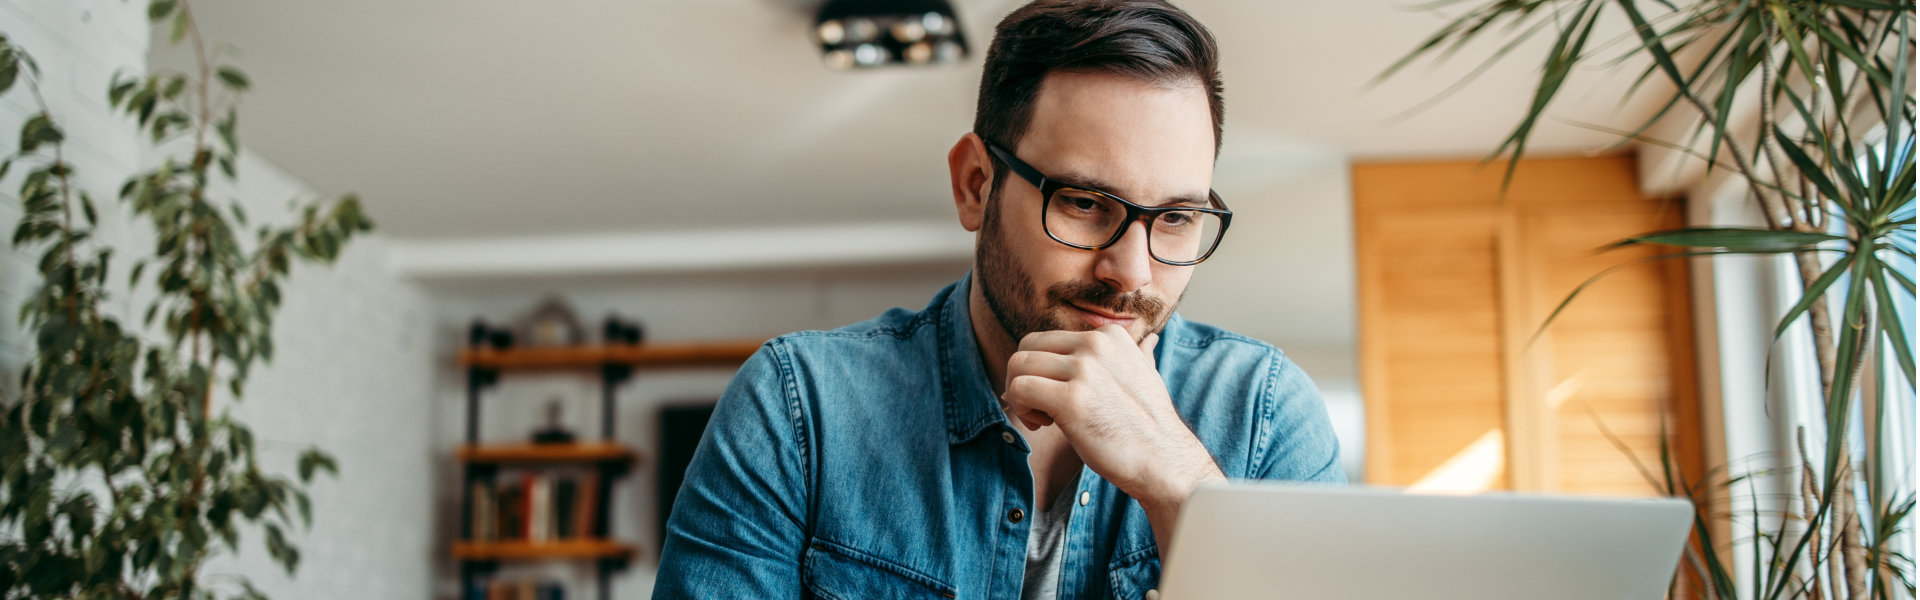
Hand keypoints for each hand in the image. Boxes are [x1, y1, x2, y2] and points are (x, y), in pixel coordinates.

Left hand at [1001, 325, 1223, 536]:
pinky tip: (1041, 425)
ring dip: (1018, 395)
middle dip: (1022, 377)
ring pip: (1018, 365)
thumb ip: (1139, 355)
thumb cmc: (1149, 427)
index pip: (1047, 339)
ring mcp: (1084, 370)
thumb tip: (1150, 340)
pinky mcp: (1072, 399)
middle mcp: (1096, 344)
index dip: (1041, 369)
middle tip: (1038, 408)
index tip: (1054, 396)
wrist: (1164, 462)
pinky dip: (1020, 409)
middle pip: (1027, 346)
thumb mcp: (1147, 377)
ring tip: (1040, 418)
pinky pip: (1019, 388)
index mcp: (1108, 336)